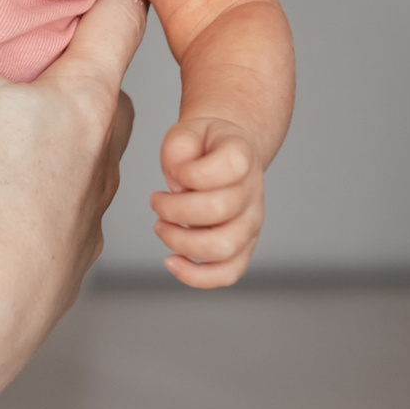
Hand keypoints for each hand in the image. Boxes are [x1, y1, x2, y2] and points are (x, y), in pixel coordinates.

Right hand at [0, 0, 143, 408]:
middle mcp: (97, 166)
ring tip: (19, 134)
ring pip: (89, 172)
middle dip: (83, 71)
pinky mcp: (51, 288)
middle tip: (46, 50)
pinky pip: (57, 236)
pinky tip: (1, 218)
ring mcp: (80, 233)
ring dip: (63, 149)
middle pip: (109, 100)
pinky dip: (37, 217)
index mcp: (81, 105)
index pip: (117, 22)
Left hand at [152, 116, 265, 288]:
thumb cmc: (202, 146)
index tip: (175, 172)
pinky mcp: (242, 247)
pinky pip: (228, 273)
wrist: (223, 156)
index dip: (190, 173)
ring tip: (161, 226)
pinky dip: (198, 276)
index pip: (228, 168)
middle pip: (219, 210)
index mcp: (242, 156)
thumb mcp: (184, 132)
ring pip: (223, 247)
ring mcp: (251, 223)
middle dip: (175, 209)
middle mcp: (253, 192)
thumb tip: (178, 190)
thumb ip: (178, 150)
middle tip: (157, 201)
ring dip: (182, 241)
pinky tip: (172, 262)